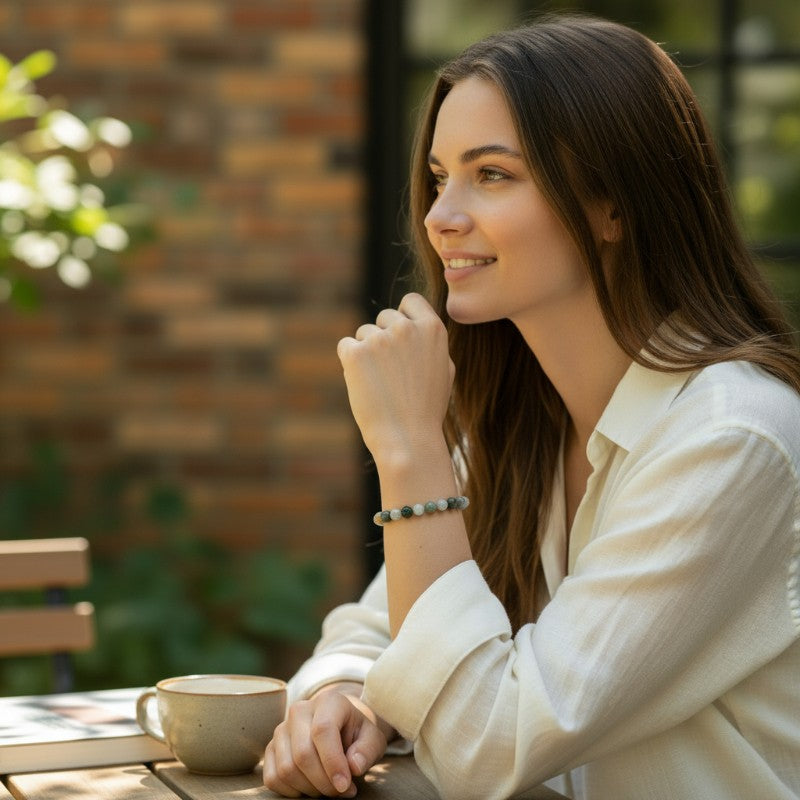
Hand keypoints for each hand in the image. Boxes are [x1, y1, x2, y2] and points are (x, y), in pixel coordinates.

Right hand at [263, 686, 390, 797]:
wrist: (341, 728)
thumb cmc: (357, 734)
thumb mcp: (372, 738)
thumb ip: (367, 750)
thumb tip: (354, 766)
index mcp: (328, 701)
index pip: (323, 730)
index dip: (333, 762)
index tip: (345, 785)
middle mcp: (300, 710)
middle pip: (303, 753)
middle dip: (323, 781)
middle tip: (341, 791)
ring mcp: (282, 729)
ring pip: (286, 768)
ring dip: (309, 788)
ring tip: (328, 787)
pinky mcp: (271, 747)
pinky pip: (272, 778)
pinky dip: (291, 791)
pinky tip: (310, 787)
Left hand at [337, 293, 454, 464]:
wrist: (408, 440)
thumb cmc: (427, 410)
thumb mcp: (444, 370)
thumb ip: (430, 343)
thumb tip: (417, 324)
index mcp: (432, 329)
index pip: (410, 301)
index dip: (403, 317)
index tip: (400, 337)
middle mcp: (406, 328)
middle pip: (384, 317)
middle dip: (383, 338)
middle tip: (390, 373)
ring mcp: (380, 338)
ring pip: (363, 333)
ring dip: (366, 353)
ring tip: (380, 385)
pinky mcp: (356, 353)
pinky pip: (345, 346)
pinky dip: (350, 364)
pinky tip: (364, 385)